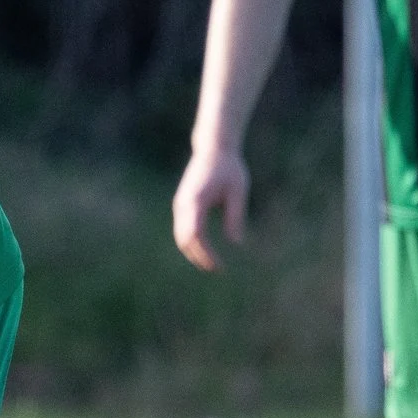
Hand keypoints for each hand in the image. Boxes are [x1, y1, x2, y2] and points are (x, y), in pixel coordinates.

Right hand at [172, 146, 248, 271]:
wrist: (213, 149)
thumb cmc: (229, 168)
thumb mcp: (238, 191)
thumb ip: (235, 216)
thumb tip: (236, 243)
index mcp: (196, 201)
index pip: (196, 236)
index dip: (206, 254)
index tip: (219, 265)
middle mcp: (183, 205)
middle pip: (184, 240)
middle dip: (199, 257)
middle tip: (217, 269)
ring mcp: (180, 205)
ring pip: (181, 236)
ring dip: (194, 252)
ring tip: (212, 263)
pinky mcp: (182, 205)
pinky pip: (183, 229)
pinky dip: (192, 242)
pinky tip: (206, 249)